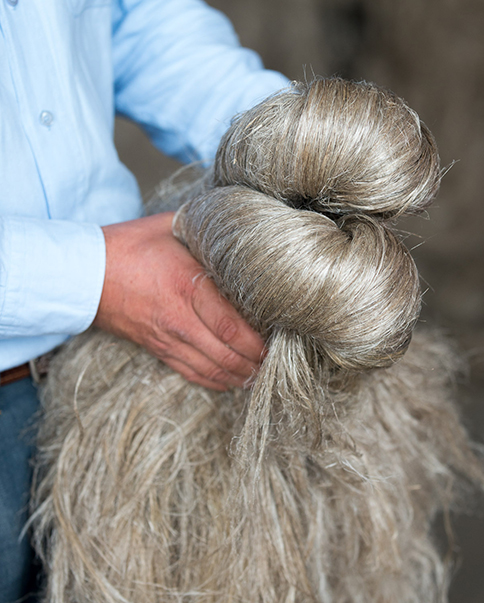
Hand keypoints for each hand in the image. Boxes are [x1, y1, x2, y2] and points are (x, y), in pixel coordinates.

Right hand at [94, 212, 263, 390]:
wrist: (84, 274)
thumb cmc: (130, 246)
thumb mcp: (171, 227)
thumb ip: (206, 229)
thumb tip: (239, 220)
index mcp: (187, 287)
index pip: (231, 326)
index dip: (258, 341)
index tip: (280, 340)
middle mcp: (179, 320)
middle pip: (227, 355)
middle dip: (256, 363)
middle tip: (280, 359)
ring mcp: (167, 339)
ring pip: (212, 371)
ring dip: (240, 376)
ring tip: (262, 372)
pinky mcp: (158, 349)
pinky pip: (193, 374)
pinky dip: (217, 381)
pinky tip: (233, 379)